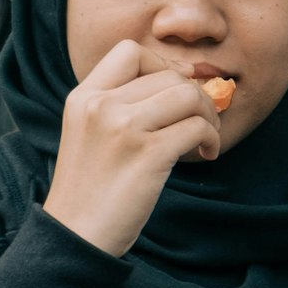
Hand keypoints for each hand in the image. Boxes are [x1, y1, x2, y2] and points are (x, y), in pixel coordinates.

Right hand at [43, 40, 220, 255]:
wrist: (76, 235)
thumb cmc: (89, 191)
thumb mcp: (87, 134)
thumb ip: (118, 107)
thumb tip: (181, 85)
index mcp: (83, 97)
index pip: (130, 51)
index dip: (162, 65)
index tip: (176, 90)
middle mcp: (101, 105)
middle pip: (169, 75)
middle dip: (195, 95)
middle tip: (202, 121)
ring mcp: (124, 128)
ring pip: (188, 95)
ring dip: (209, 115)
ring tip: (206, 139)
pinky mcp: (149, 154)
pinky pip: (197, 127)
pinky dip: (211, 139)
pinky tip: (206, 154)